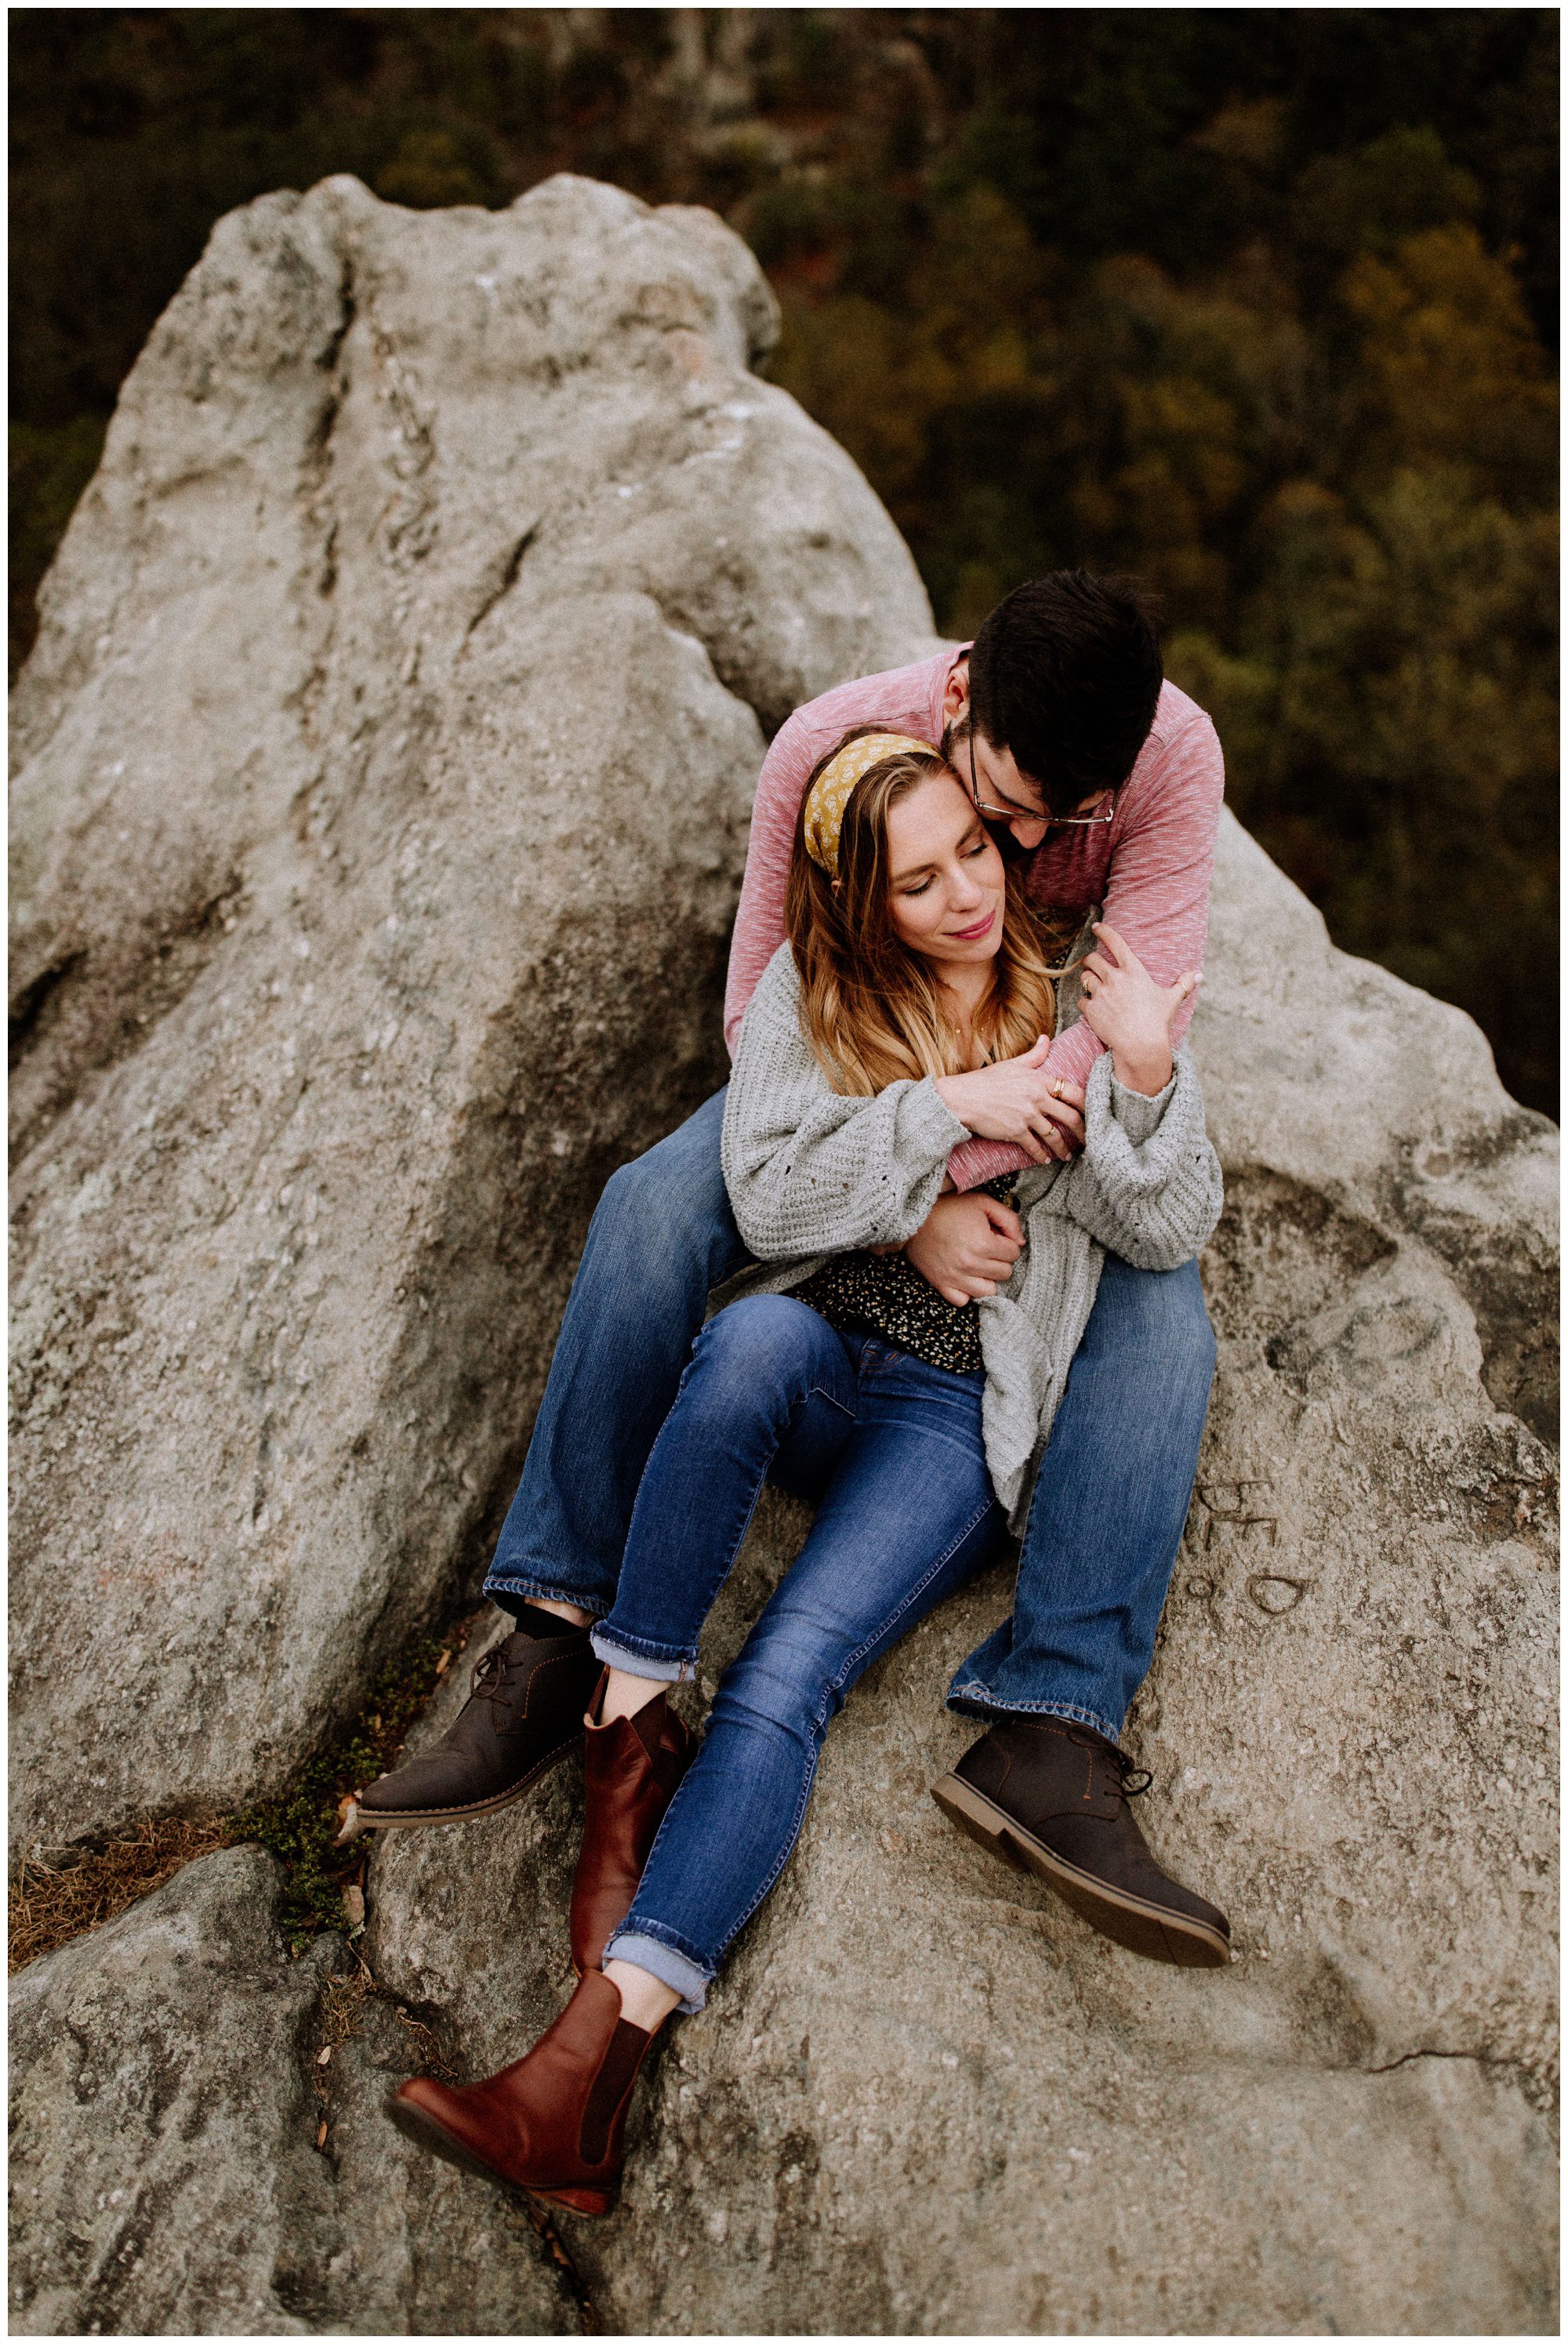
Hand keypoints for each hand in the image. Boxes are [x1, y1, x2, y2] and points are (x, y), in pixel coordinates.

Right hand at [904, 1190, 1024, 1305]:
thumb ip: (1008, 1219)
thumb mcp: (982, 1202)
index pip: (1014, 1253)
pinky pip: (964, 1301)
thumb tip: (1020, 1242)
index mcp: (983, 1243)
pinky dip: (967, 1292)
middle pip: (1005, 1272)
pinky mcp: (941, 1284)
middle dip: (999, 1259)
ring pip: (989, 1290)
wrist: (912, 1217)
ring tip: (977, 1263)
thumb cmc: (948, 1207)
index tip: (994, 1235)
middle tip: (985, 1247)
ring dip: (987, 1277)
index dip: (1006, 1242)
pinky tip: (964, 1276)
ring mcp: (955, 1277)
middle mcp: (970, 1264)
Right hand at [935, 1038, 1086, 1164]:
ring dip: (1063, 1148)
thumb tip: (1046, 1038)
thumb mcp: (1012, 1064)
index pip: (1073, 1092)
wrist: (963, 1098)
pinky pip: (1035, 1147)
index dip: (1087, 1105)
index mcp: (1040, 1080)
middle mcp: (1037, 1098)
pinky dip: (1042, 1155)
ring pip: (1055, 1136)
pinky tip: (1045, 1159)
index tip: (1093, 1114)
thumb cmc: (986, 1080)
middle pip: (1070, 1116)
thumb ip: (1034, 1055)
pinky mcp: (1016, 1131)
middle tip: (1087, 1140)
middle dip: (1082, 1131)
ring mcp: (1027, 1116)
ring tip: (1066, 1155)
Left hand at [1078, 922, 1199, 1094]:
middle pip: (1092, 959)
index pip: (1115, 943)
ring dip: (1087, 979)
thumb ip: (1183, 984)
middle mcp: (1114, 979)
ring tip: (1093, 985)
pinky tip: (1094, 1008)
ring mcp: (1101, 994)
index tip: (1096, 927)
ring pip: (1084, 978)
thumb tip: (1199, 975)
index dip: (1104, 932)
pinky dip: (1086, 1002)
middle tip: (1093, 965)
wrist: (1141, 1045)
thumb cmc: (1158, 1021)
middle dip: (1091, 960)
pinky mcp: (1091, 1010)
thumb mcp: (1172, 1000)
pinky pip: (1082, 1000)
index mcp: (1133, 971)